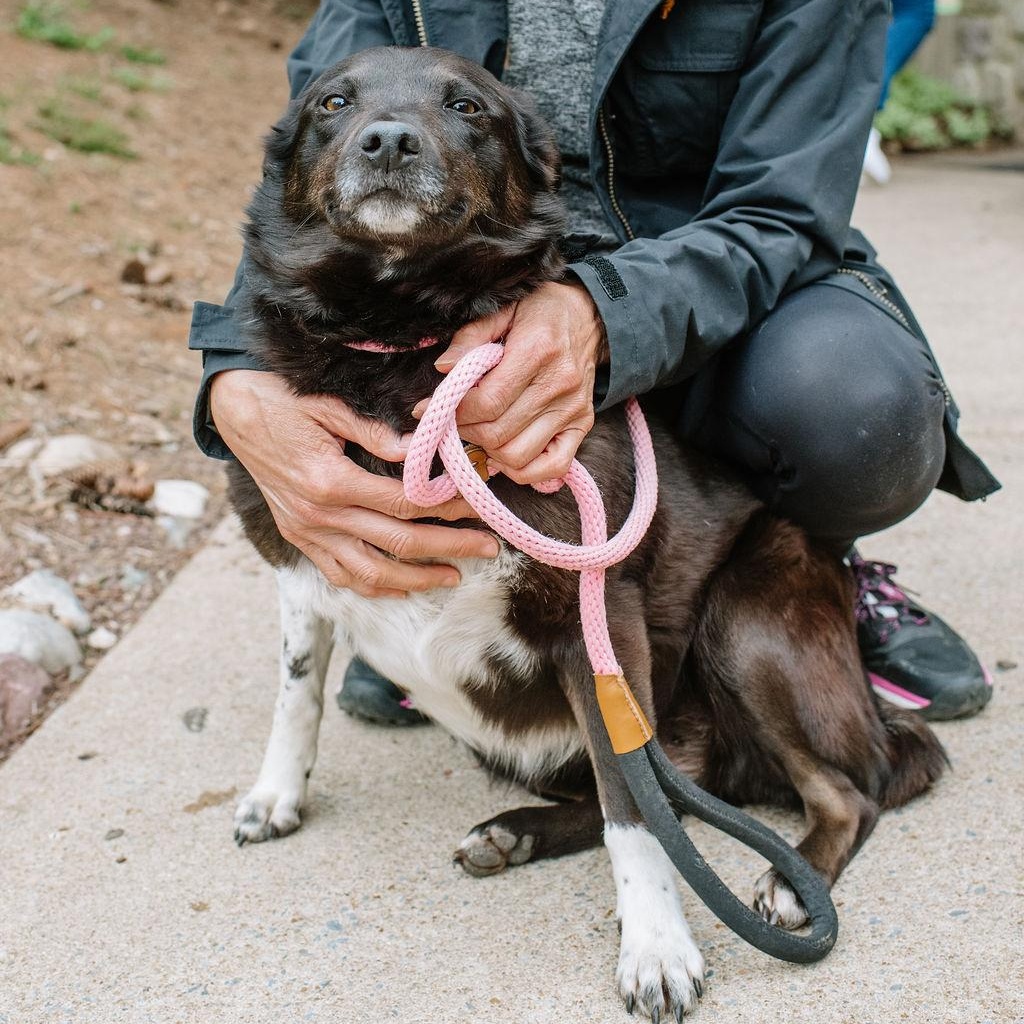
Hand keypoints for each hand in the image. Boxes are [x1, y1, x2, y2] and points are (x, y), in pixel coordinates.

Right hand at [210, 370, 499, 597]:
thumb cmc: (283, 400)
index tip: (478, 506)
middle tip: (488, 548)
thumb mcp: (328, 405)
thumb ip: (374, 432)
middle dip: (450, 548)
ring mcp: (307, 533)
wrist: (232, 412)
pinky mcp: (300, 539)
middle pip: (399, 543)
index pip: (405, 504)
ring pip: (371, 574)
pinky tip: (404, 588)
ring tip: (455, 577)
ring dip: (417, 579)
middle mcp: (319, 516)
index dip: (447, 508)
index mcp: (330, 481)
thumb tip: (419, 450)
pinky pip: (340, 576)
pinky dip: (374, 588)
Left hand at [412, 281, 607, 484]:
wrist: (589, 317)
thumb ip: (471, 337)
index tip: (432, 407)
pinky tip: (505, 453)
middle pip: (498, 432)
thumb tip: (443, 368)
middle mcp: (558, 384)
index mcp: (537, 350)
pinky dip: (523, 471)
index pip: (487, 402)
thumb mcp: (504, 309)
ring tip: (479, 431)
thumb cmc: (541, 311)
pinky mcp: (582, 425)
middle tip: (454, 419)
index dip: (454, 411)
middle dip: (466, 430)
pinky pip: (551, 468)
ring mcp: (572, 409)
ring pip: (517, 455)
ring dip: (489, 451)